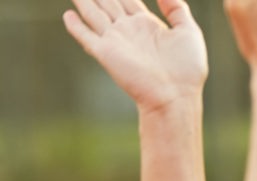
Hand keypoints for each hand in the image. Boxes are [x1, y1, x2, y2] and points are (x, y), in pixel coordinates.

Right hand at [64, 0, 207, 113]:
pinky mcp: (105, 53)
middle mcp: (128, 30)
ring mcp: (115, 41)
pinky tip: (67, 15)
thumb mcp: (188, 31)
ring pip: (94, 14)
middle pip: (108, 3)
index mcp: (147, 24)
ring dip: (84, 2)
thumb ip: (176, 9)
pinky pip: (86, 36)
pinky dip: (76, 26)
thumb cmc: (187, 67)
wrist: (175, 94)